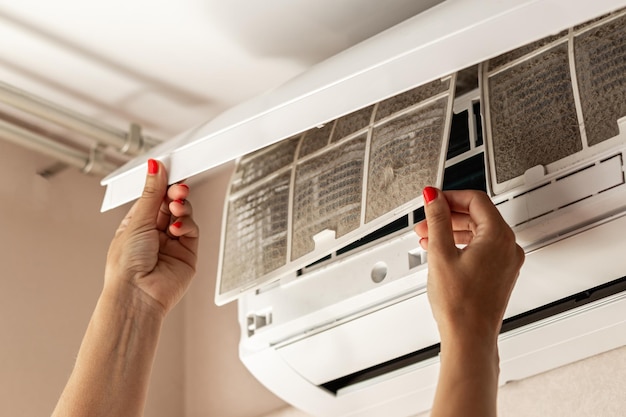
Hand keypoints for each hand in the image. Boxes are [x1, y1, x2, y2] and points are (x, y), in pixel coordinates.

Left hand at [104, 159, 198, 316]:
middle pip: (171, 204)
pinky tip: (177, 227)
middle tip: (177, 187)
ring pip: (184, 215)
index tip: (169, 170)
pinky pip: (192, 231)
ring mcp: (172, 244)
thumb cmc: (126, 266)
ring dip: (181, 207)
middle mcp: (155, 234)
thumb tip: (155, 168)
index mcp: (137, 225)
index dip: (162, 184)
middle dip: (174, 193)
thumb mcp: (137, 221)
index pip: (153, 197)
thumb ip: (152, 194)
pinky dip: (187, 224)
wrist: (137, 295)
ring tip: (177, 206)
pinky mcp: (187, 254)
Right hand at [414, 188, 523, 340]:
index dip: (450, 197)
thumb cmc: (460, 304)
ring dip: (452, 231)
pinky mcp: (499, 274)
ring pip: (478, 233)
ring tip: (428, 237)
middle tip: (426, 220)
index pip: (475, 200)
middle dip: (448, 216)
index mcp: (499, 236)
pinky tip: (441, 251)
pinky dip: (461, 245)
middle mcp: (508, 247)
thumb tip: (434, 197)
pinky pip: (481, 249)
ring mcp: (506, 262)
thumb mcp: (441, 253)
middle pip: (477, 216)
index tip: (433, 199)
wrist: (469, 337)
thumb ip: (438, 219)